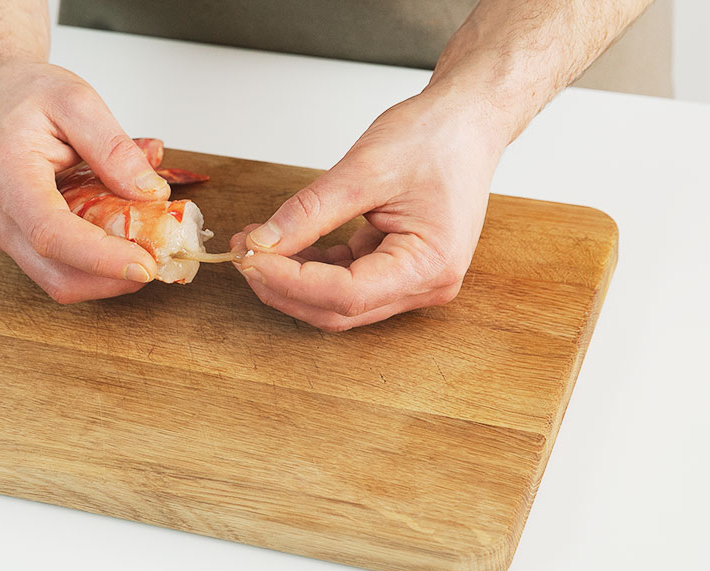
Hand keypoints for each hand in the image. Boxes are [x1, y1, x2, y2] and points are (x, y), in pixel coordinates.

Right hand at [0, 59, 171, 302]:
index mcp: (5, 174)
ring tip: (143, 247)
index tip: (145, 265)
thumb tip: (150, 195)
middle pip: (55, 273)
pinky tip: (117, 240)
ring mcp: (1, 233)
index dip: (100, 258)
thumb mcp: (78, 101)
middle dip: (112, 279)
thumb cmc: (27, 93)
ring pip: (57, 280)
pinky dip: (93, 265)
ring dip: (106, 277)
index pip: (51, 233)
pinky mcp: (14, 240)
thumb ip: (114, 149)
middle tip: (159, 258)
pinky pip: (55, 268)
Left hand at [231, 92, 507, 330]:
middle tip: (242, 255)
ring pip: (338, 302)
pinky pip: (346, 282)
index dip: (290, 281)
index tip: (250, 257)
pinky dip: (311, 269)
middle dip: (284, 287)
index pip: (345, 293)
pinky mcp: (399, 269)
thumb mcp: (365, 169)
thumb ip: (310, 211)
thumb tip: (263, 242)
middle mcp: (426, 284)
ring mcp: (413, 281)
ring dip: (292, 281)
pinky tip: (282, 245)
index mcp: (429, 264)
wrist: (468, 121)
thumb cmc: (436, 138)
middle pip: (339, 309)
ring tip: (255, 245)